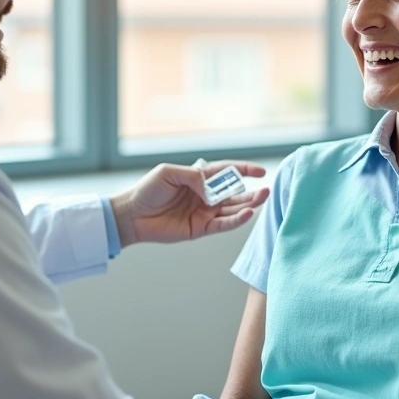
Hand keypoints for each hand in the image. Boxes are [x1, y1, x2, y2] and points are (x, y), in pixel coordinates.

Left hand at [110, 161, 268, 248]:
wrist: (132, 214)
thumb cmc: (147, 190)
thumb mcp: (169, 173)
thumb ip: (193, 176)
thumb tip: (212, 187)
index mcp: (198, 178)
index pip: (226, 173)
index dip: (244, 170)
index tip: (261, 171)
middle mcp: (205, 196)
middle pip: (234, 193)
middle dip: (251, 191)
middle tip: (266, 190)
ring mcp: (204, 213)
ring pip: (232, 209)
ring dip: (248, 205)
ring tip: (262, 199)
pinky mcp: (201, 229)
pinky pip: (223, 224)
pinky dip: (236, 220)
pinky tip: (247, 214)